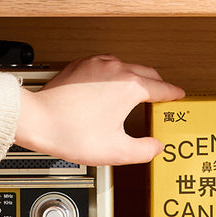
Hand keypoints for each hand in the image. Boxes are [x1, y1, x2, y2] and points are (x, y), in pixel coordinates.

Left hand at [13, 55, 184, 165]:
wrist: (36, 120)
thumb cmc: (70, 132)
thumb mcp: (116, 151)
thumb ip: (144, 150)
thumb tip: (155, 147)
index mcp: (129, 87)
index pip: (162, 88)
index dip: (173, 95)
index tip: (178, 96)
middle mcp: (115, 70)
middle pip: (147, 72)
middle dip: (158, 84)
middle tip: (162, 96)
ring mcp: (96, 64)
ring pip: (127, 66)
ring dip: (136, 78)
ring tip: (137, 92)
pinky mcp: (80, 66)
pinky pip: (107, 65)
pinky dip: (116, 75)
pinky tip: (110, 88)